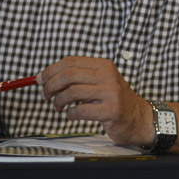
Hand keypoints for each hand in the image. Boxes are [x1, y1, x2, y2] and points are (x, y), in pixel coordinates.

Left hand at [37, 56, 153, 146]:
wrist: (138, 117)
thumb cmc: (114, 101)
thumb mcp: (100, 82)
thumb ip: (78, 78)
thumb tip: (45, 77)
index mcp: (104, 66)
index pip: (71, 61)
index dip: (51, 70)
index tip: (40, 79)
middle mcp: (108, 76)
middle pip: (69, 75)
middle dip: (50, 85)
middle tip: (46, 95)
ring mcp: (111, 92)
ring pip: (72, 92)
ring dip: (58, 101)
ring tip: (59, 106)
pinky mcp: (111, 110)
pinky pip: (80, 110)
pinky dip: (71, 114)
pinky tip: (73, 115)